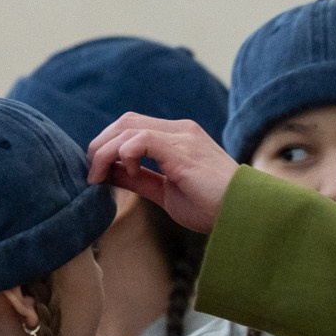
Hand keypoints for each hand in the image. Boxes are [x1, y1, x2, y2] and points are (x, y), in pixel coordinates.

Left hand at [86, 115, 238, 234]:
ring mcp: (183, 137)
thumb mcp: (166, 191)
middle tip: (91, 173)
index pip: (133, 126)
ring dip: (105, 151)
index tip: (97, 172)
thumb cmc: (212, 207)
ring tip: (98, 176)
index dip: (108, 144)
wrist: (245, 214)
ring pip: (129, 127)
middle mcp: (181, 130)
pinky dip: (124, 154)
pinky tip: (128, 173)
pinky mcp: (183, 150)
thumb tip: (109, 172)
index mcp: (179, 137)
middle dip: (101, 144)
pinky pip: (141, 140)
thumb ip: (139, 178)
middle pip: (126, 121)